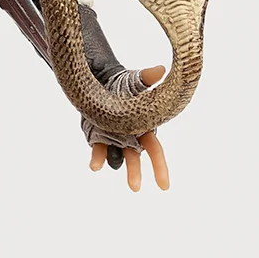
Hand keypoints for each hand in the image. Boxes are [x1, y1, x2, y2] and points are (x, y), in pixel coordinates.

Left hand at [88, 66, 169, 191]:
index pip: (155, 150)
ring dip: (118, 167)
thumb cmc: (124, 84)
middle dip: (136, 173)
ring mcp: (114, 140)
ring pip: (118, 159)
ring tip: (114, 176)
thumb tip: (161, 69)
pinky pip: (99, 152)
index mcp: (144, 128)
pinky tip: (94, 167)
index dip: (160, 167)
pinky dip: (97, 160)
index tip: (164, 186)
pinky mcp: (98, 139)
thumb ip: (148, 77)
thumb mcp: (136, 81)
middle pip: (136, 158)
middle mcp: (130, 137)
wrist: (102, 83)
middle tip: (135, 188)